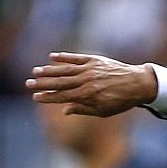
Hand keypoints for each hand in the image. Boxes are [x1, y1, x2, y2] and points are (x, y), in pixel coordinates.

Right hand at [25, 53, 157, 116]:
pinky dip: (64, 57)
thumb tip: (65, 110)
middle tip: (28, 84)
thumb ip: (83, 109)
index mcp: (87, 95)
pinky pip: (76, 58)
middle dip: (43, 83)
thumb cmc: (120, 101)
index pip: (62, 96)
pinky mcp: (94, 60)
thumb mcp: (103, 111)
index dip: (47, 96)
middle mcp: (86, 81)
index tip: (35, 97)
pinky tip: (52, 57)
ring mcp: (89, 69)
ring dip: (49, 70)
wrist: (137, 83)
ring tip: (35, 71)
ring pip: (65, 69)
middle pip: (60, 82)